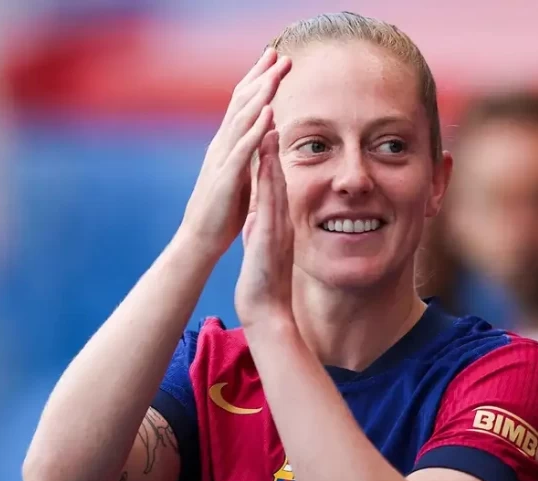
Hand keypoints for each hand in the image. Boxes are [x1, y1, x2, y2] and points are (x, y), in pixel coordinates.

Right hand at [178, 49, 290, 257]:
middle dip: (261, 77)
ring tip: (277, 73)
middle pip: (242, 103)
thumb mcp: (240, 175)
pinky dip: (255, 128)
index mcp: (228, 145)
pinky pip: (242, 149)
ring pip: (242, 119)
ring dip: (261, 94)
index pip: (243, 105)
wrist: (200, 239)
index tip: (274, 59)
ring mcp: (222, 160)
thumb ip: (251, 153)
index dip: (258, 80)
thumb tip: (265, 133)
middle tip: (279, 53)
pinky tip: (268, 112)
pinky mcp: (227, 178)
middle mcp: (222, 145)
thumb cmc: (221, 211)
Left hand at [235, 130, 294, 328]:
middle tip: (274, 115)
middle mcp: (282, 220)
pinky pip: (271, 202)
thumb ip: (259, 228)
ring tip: (271, 125)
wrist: (266, 309)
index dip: (271, 156)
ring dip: (274, 155)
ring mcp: (279, 226)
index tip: (267, 130)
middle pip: (279, 177)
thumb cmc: (263, 282)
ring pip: (277, 184)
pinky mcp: (271, 235)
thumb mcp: (261, 247)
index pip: (274, 184)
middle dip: (276, 146)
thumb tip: (255, 214)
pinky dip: (269, 180)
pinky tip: (265, 162)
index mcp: (278, 222)